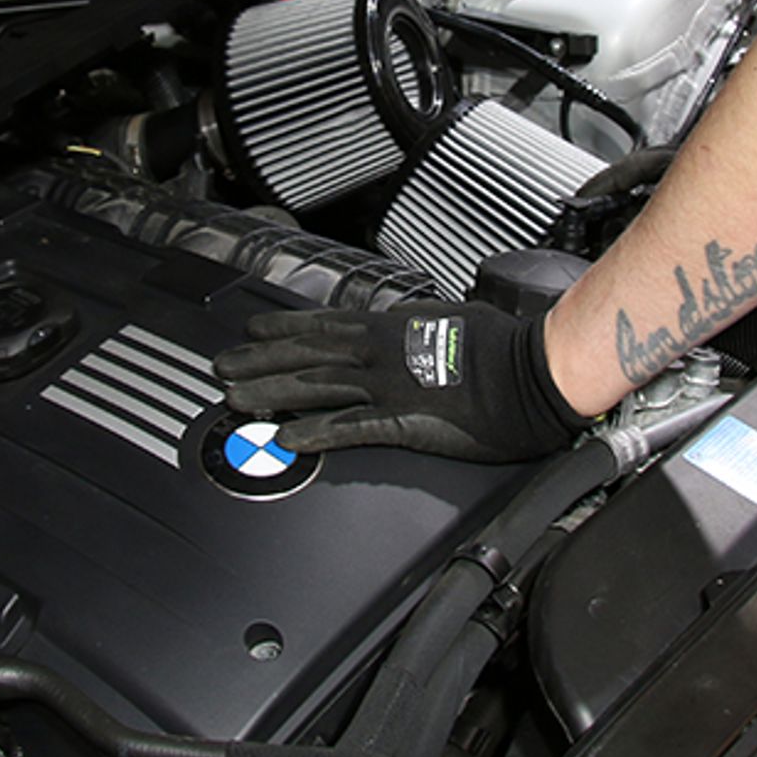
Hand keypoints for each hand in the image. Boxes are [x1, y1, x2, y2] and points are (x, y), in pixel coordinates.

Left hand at [213, 302, 591, 462]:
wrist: (534, 372)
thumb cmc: (504, 345)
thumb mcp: (453, 319)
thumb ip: (421, 325)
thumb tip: (408, 321)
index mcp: (393, 328)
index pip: (325, 326)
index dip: (284, 329)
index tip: (253, 331)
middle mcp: (382, 352)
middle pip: (308, 355)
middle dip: (261, 361)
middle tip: (223, 367)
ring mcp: (389, 386)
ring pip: (317, 387)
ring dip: (273, 393)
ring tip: (236, 401)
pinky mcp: (405, 421)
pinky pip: (351, 427)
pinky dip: (316, 431)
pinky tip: (287, 438)